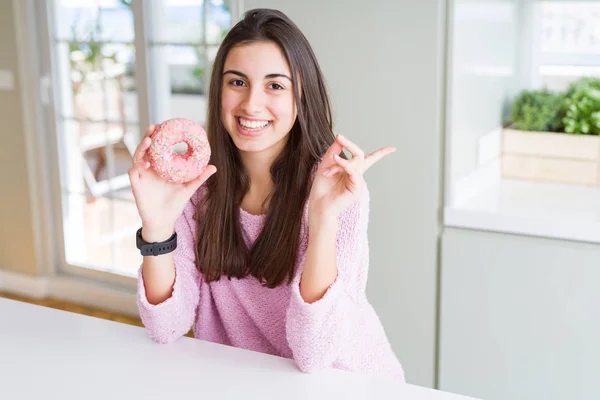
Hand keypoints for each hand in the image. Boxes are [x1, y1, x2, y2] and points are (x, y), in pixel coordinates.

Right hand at [128, 124, 215, 240]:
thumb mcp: (189, 188)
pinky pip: (134, 172)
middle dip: (149, 136)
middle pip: (146, 148)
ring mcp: (142, 175)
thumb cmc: (175, 204)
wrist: (164, 221)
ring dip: (142, 148)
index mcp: (161, 166)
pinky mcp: (136, 184)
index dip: (160, 136)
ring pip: (138, 156)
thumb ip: (199, 178)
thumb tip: (214, 167)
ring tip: (149, 142)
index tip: (165, 125)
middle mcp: (150, 168)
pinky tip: (146, 164)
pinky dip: (138, 166)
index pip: (158, 147)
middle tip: (154, 127)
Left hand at [308, 134, 395, 227]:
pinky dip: (343, 163)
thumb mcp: (325, 165)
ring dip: (338, 161)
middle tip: (339, 136)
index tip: (393, 149)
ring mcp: (358, 182)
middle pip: (360, 155)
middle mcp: (357, 176)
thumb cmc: (322, 188)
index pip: (369, 160)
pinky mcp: (357, 188)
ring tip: (327, 167)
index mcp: (352, 171)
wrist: (319, 205)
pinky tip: (335, 159)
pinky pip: (352, 170)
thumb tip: (339, 139)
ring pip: (354, 162)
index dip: (381, 153)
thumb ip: (333, 152)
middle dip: (349, 144)